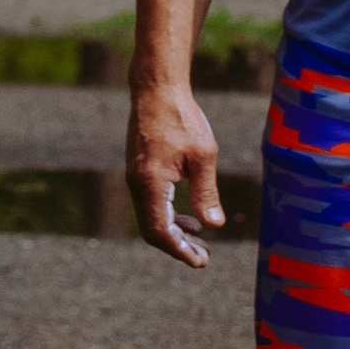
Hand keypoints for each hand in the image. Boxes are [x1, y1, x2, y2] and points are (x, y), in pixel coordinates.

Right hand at [127, 82, 225, 268]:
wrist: (156, 88)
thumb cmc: (182, 118)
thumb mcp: (203, 155)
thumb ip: (206, 192)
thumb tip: (214, 226)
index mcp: (151, 182)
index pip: (160, 231)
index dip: (179, 250)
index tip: (201, 261)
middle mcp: (137, 183)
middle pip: (152, 230)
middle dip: (177, 246)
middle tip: (204, 256)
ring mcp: (135, 176)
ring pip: (150, 217)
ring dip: (174, 232)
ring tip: (200, 239)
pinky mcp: (139, 169)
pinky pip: (150, 203)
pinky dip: (168, 216)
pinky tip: (189, 216)